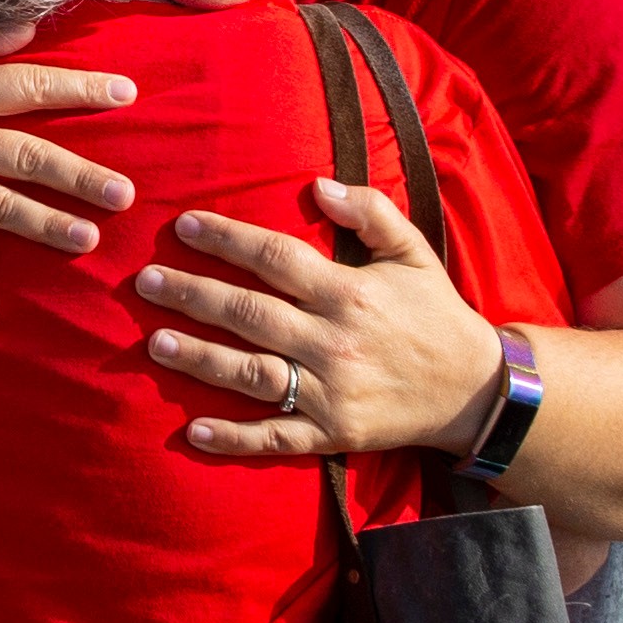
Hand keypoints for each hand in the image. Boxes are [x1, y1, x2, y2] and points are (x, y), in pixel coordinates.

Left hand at [135, 180, 508, 456]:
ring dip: (200, 359)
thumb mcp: (414, 254)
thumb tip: (319, 184)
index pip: (275, 258)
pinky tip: (191, 431)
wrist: (477, 392)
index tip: (184, 224)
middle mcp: (334, 341)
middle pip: (250, 313)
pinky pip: (276, 437)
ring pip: (252, 374)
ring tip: (154, 343)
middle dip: (192, 295)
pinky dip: (234, 437)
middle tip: (144, 281)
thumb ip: (371, 212)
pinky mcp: (333, 433)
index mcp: (349, 292)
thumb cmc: (437, 315)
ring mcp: (332, 391)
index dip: (228, 239)